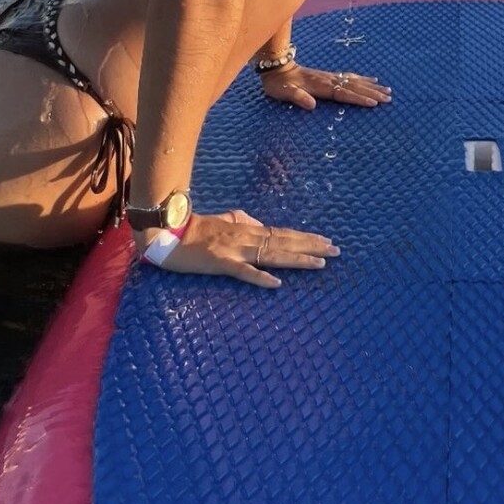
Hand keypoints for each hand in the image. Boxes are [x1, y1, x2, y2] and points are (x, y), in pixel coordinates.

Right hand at [139, 209, 338, 288]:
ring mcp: (234, 250)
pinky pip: (243, 271)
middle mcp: (245, 237)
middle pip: (284, 242)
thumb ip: (242, 219)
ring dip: (297, 259)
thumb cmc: (193, 228)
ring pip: (272, 254)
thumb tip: (259, 223)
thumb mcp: (223, 219)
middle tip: (336, 251)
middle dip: (312, 247)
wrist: (167, 233)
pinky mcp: (220, 263)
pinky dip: (260, 276)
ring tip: (320, 263)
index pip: (283, 233)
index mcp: (246, 228)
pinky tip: (277, 283)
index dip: (305, 238)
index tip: (326, 241)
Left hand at [258, 63, 391, 110]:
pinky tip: (372, 80)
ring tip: (387, 90)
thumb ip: (297, 97)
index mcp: (320, 86)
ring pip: (355, 81)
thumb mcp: (283, 93)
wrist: (276, 67)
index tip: (373, 103)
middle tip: (389, 98)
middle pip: (354, 87)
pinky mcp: (329, 75)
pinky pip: (350, 76)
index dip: (358, 99)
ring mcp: (330, 76)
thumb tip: (312, 105)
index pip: (343, 93)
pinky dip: (363, 79)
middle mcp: (328, 80)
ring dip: (371, 86)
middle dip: (372, 93)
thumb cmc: (279, 85)